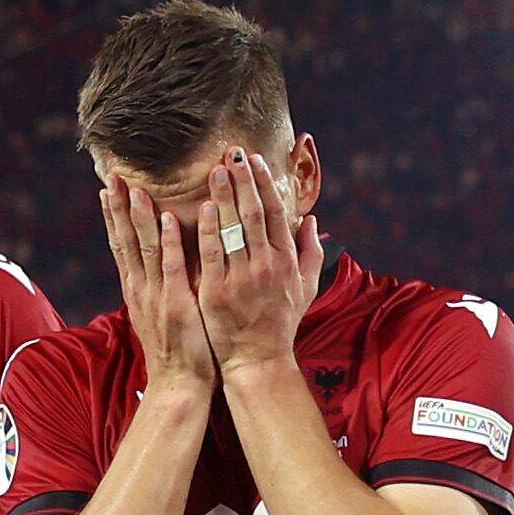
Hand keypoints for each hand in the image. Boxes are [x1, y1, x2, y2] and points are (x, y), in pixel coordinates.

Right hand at [103, 181, 216, 396]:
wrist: (178, 386)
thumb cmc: (177, 352)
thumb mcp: (160, 315)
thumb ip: (158, 287)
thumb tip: (157, 266)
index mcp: (137, 290)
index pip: (121, 245)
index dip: (113, 216)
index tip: (107, 188)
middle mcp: (141, 289)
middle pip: (125, 240)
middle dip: (117, 207)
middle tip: (111, 175)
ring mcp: (157, 296)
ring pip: (145, 248)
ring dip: (138, 216)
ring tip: (134, 187)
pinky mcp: (176, 304)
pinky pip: (172, 267)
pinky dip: (169, 241)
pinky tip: (167, 218)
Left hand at [193, 149, 324, 376]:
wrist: (257, 361)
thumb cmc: (280, 323)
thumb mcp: (306, 288)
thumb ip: (310, 251)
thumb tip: (310, 219)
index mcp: (286, 261)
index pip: (275, 212)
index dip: (264, 183)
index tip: (254, 160)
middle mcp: (266, 266)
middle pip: (253, 213)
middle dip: (244, 180)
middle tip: (232, 153)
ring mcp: (240, 279)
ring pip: (232, 229)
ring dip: (224, 196)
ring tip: (216, 170)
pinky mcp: (216, 292)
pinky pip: (211, 254)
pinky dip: (208, 229)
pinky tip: (203, 206)